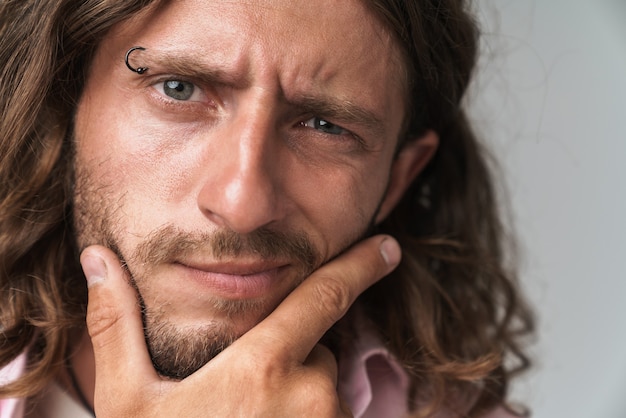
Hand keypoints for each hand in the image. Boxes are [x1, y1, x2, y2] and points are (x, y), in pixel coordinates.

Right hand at [81, 235, 400, 416]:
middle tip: (240, 398)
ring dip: (296, 398)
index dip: (360, 265)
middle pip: (314, 352)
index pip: (326, 297)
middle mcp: (312, 396)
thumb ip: (117, 327)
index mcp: (264, 368)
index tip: (388, 247)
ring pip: (322, 391)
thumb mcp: (129, 402)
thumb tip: (98, 260)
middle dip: (287, 358)